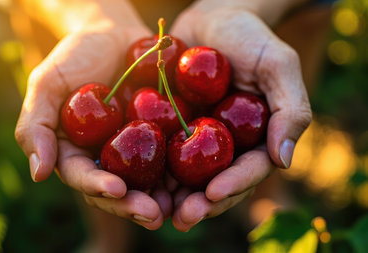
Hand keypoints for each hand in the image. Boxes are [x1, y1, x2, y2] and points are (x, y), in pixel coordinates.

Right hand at [14, 12, 170, 228]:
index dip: (98, 187)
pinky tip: (198, 183)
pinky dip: (182, 173)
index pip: (83, 177)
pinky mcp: (160, 137)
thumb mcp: (47, 84)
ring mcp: (134, 150)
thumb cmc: (75, 56)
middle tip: (153, 214)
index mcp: (75, 152)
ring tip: (178, 209)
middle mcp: (105, 157)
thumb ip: (37, 126)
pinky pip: (171, 157)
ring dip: (161, 200)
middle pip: (117, 190)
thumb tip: (38, 174)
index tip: (117, 189)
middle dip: (133, 205)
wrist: (114, 33)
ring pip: (146, 182)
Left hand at [169, 6, 311, 230]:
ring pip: (186, 177)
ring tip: (154, 210)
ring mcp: (197, 139)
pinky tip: (134, 181)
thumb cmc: (249, 37)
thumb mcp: (277, 64)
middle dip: (201, 203)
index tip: (213, 193)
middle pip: (216, 183)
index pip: (249, 170)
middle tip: (181, 217)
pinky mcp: (170, 128)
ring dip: (171, 197)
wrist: (209, 18)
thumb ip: (290, 109)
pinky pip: (160, 153)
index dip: (234, 185)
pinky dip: (150, 170)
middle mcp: (227, 146)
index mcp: (256, 139)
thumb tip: (284, 160)